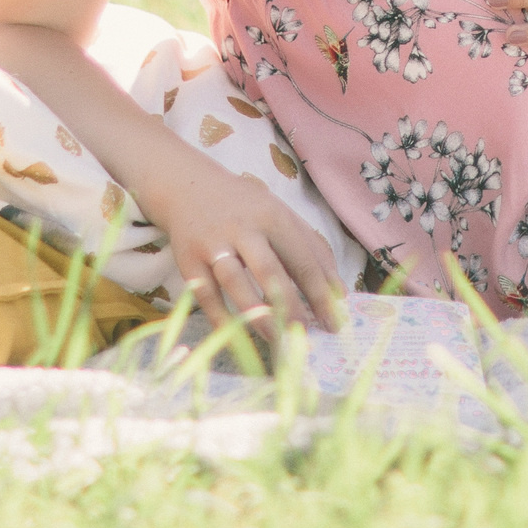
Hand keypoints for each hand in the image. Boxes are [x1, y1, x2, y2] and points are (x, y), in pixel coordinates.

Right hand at [148, 163, 345, 340]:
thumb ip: (312, 249)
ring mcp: (213, 245)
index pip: (302, 259)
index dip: (320, 293)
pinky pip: (205, 296)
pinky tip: (239, 338)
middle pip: (270, 271)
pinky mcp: (188, 262)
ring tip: (278, 340)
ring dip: (257, 314)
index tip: (335, 321)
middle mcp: (243, 229)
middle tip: (306, 335)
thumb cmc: (248, 209)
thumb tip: (339, 292)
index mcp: (274, 217)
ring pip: (235, 283)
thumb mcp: (283, 216)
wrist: (191, 188)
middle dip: (290, 306)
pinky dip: (221, 320)